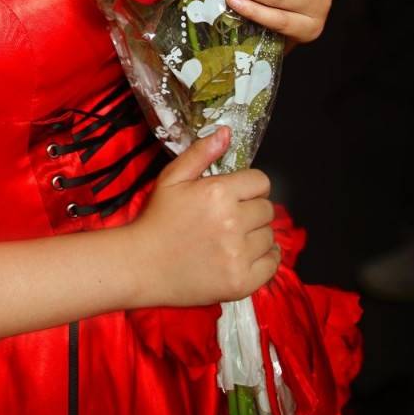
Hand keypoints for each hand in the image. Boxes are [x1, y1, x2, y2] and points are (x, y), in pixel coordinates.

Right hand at [127, 127, 277, 306]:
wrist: (141, 266)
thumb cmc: (157, 219)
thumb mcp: (171, 178)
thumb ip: (200, 153)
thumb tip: (226, 133)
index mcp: (218, 193)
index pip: (261, 182)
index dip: (248, 187)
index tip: (235, 196)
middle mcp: (233, 222)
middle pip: (267, 209)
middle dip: (252, 210)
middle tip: (230, 219)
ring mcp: (238, 255)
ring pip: (270, 236)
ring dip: (256, 236)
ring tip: (232, 239)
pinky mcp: (241, 281)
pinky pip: (272, 265)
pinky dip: (264, 259)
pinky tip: (246, 256)